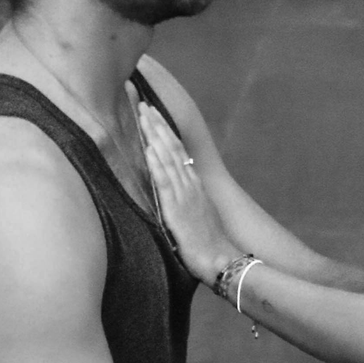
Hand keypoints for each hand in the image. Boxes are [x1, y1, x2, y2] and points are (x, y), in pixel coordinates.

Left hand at [138, 103, 236, 282]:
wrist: (220, 260)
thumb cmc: (208, 247)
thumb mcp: (197, 219)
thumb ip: (187, 205)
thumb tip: (176, 200)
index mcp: (194, 186)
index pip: (178, 151)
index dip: (164, 131)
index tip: (153, 113)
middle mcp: (190, 184)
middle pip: (172, 146)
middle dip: (156, 123)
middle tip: (143, 102)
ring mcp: (185, 194)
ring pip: (168, 157)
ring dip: (154, 134)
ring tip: (143, 113)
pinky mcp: (177, 208)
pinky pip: (165, 181)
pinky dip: (156, 162)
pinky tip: (148, 147)